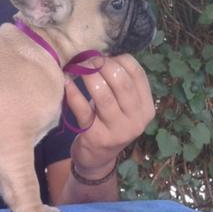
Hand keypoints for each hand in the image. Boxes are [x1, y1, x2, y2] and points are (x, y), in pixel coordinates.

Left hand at [65, 54, 154, 177]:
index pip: (137, 73)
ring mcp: (117, 130)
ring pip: (103, 95)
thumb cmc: (108, 124)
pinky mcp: (95, 137)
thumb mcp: (123, 107)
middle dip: (102, 65)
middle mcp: (136, 120)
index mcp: (146, 108)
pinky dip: (73, 93)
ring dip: (88, 76)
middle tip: (87, 60)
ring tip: (77, 68)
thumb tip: (102, 53)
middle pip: (121, 82)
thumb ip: (121, 84)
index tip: (103, 57)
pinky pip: (83, 110)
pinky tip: (66, 82)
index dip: (118, 59)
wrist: (97, 159)